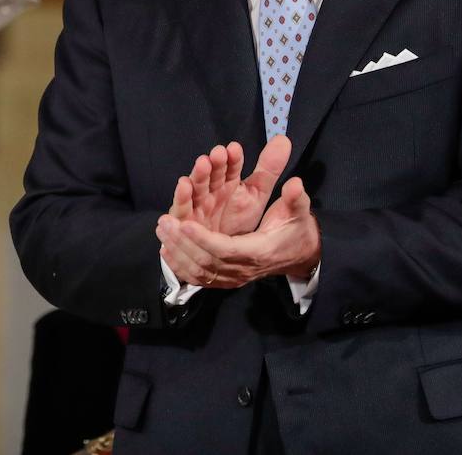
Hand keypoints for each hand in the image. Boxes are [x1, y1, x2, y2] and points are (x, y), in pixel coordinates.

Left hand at [157, 175, 319, 288]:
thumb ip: (295, 199)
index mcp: (259, 252)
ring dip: (177, 251)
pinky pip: (200, 277)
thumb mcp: (299, 213)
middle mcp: (243, 268)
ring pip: (200, 271)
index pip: (227, 250)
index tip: (185, 223)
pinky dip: (181, 266)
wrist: (299, 256)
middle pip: (208, 261)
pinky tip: (166, 251)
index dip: (204, 239)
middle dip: (183, 242)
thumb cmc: (295, 231)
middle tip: (165, 222)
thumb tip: (295, 183)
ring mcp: (233, 277)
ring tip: (161, 230)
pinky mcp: (226, 278)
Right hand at [168, 136, 292, 235]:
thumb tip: (283, 139)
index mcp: (229, 183)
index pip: (231, 167)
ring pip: (197, 187)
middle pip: (212, 174)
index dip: (233, 159)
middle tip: (219, 153)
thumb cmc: (239, 221)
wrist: (232, 252)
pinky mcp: (186, 221)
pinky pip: (183, 208)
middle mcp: (211, 190)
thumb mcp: (258, 195)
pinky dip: (182, 197)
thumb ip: (269, 169)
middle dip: (214, 163)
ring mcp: (198, 204)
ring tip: (202, 164)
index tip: (235, 149)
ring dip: (198, 175)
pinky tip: (183, 185)